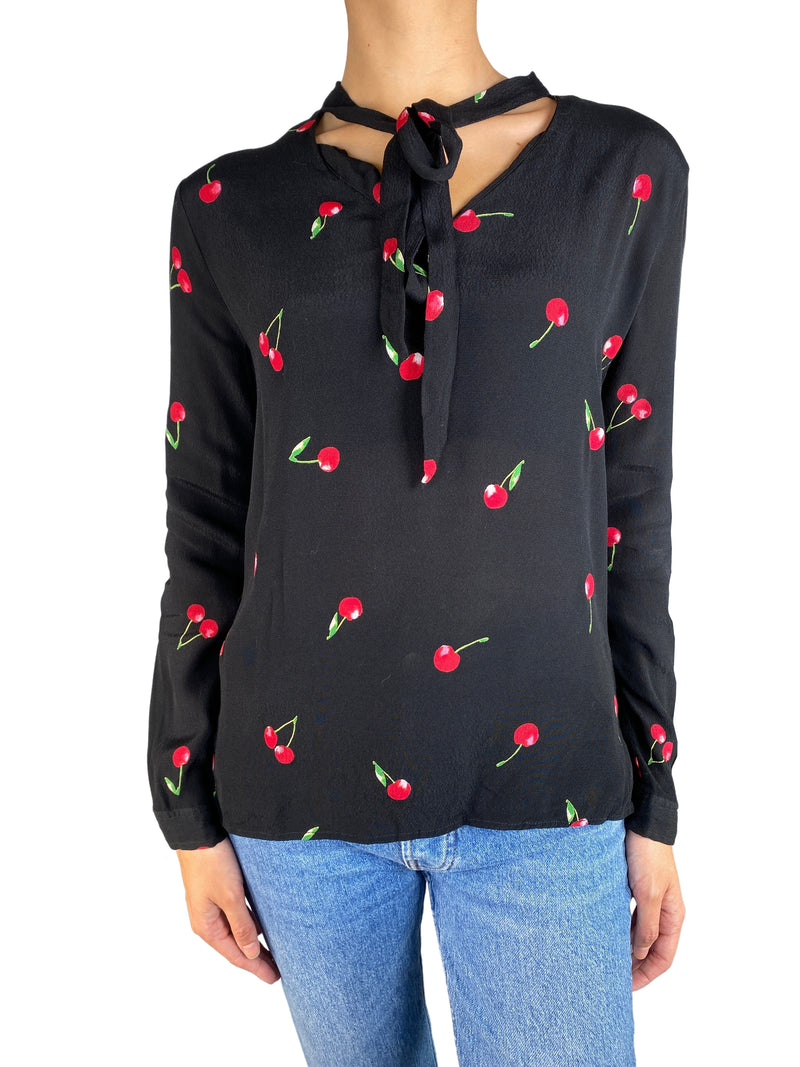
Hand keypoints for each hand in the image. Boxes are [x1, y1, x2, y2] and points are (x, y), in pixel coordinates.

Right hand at [176, 837, 280, 983]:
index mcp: (207, 926)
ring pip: (237, 931)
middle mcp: (207, 919)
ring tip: (273, 954)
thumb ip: (242, 926)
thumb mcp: (230, 897)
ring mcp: (211, 906)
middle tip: (278, 972)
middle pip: (236, 946)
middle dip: (256, 959)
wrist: (199, 833)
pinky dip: (249, 925)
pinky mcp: (217, 891)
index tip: (274, 979)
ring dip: (254, 942)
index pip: (235, 955)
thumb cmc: (212, 864)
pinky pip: (236, 915)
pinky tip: (262, 928)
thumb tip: (251, 953)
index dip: (255, 968)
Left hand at [624, 829, 685, 990]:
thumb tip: (640, 954)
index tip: (627, 987)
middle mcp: (665, 910)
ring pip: (641, 934)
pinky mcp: (638, 888)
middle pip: (652, 949)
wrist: (642, 822)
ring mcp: (651, 899)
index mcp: (673, 915)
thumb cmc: (648, 854)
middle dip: (636, 966)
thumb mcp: (647, 894)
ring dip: (628, 949)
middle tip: (614, 978)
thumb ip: (646, 926)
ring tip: (609, 960)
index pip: (663, 957)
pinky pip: (632, 918)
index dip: (647, 975)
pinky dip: (623, 930)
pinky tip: (608, 934)